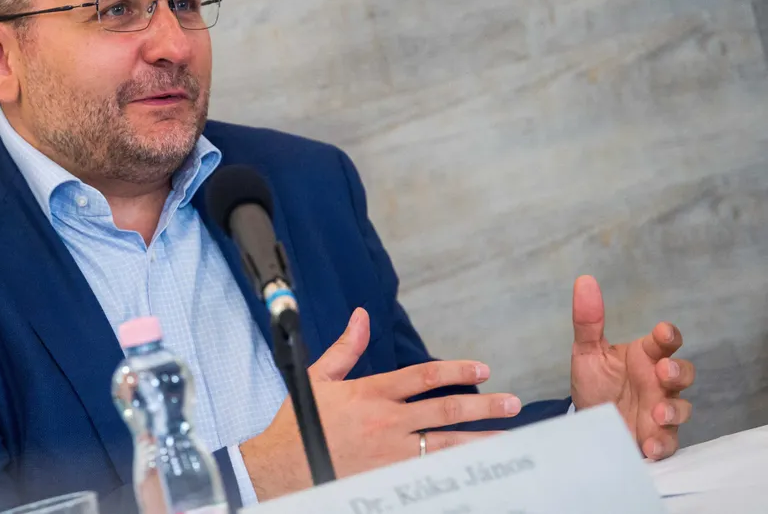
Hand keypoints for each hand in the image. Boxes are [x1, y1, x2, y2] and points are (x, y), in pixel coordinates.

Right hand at [240, 309, 520, 500]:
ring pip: (445, 445)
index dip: (455, 370)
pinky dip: (454, 469)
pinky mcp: (387, 477)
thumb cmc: (300, 424)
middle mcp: (385, 422)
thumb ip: (346, 348)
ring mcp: (389, 453)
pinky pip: (429, 472)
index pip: (422, 377)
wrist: (281, 467)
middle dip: (483, 407)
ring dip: (479, 440)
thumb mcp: (319, 379)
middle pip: (444, 411)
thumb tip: (360, 317)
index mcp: (370, 394)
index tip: (482, 369)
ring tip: (507, 437)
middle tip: (512, 403)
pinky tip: (476, 468)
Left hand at [569, 275, 695, 459]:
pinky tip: (649, 445)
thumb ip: (587, 320)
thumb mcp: (587, 352)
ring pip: (682, 408)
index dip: (668, 336)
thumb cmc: (596, 383)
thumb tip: (584, 280)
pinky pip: (669, 442)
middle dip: (678, 372)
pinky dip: (662, 444)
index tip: (662, 333)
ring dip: (673, 410)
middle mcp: (659, 383)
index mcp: (645, 357)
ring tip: (657, 413)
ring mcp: (661, 410)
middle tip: (663, 372)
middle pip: (683, 373)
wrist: (589, 423)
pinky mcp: (657, 438)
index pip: (666, 342)